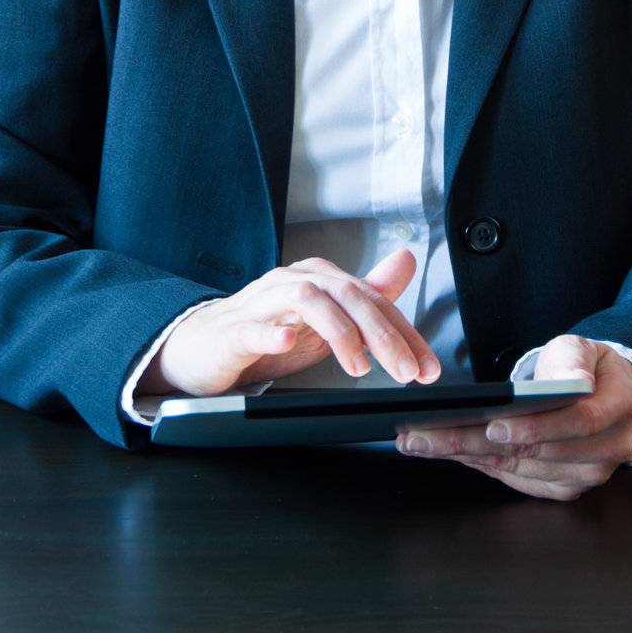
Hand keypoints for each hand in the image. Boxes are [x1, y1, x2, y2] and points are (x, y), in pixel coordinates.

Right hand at [140, 249, 441, 397]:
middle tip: (406, 372)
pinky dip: (273, 332)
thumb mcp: (326, 319)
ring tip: (359, 367)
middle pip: (347, 295)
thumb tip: (405, 261)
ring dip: (339, 332)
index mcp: (321, 279)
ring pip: (307, 301)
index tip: (427, 368)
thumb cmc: (268, 330)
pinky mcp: (233, 330)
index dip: (405, 333)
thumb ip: (366, 295)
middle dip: (382, 334)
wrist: (204, 346)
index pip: (373, 301)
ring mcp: (262, 302)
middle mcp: (295, 281)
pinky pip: (253, 327)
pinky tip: (289, 341)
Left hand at [395, 335, 631, 501]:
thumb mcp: (581, 348)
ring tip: (421, 442)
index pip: (578, 422)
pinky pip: (517, 480)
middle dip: (475, 443)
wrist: (602, 393)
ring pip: (520, 469)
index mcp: (619, 408)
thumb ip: (573, 361)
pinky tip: (447, 453)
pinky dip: (480, 466)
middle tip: (424, 435)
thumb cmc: (584, 366)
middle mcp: (607, 450)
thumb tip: (572, 381)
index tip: (494, 426)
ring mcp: (587, 476)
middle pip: (537, 451)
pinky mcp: (564, 489)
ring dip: (466, 456)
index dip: (536, 427)